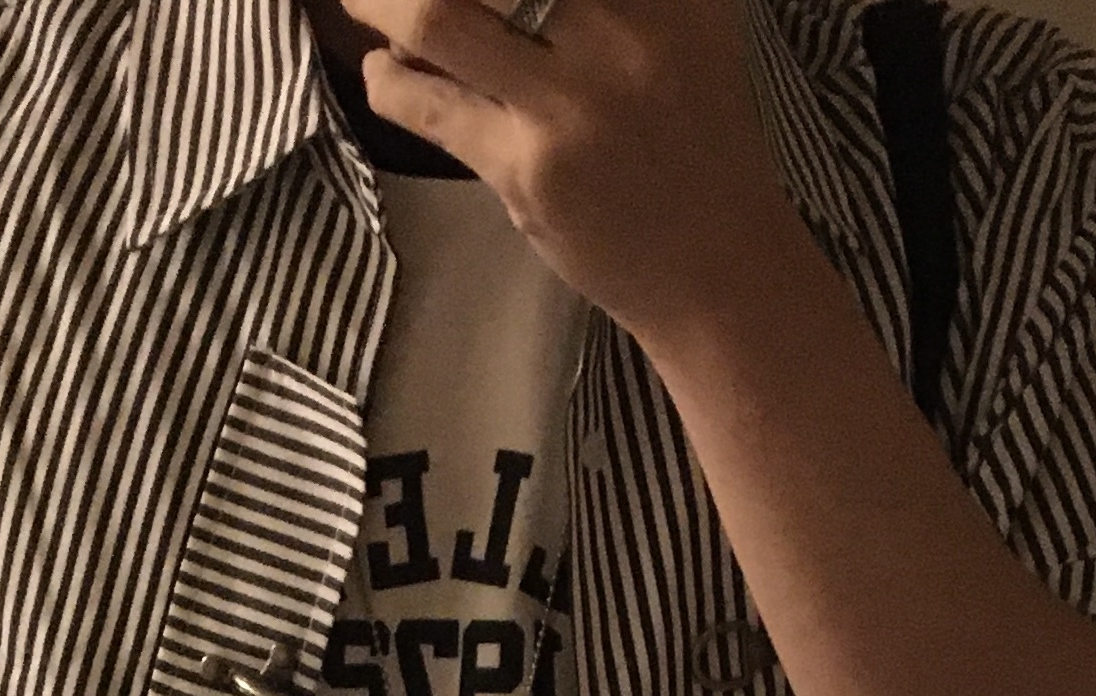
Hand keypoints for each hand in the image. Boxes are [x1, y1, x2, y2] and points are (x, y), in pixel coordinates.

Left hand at [344, 0, 796, 354]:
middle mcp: (622, 24)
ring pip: (439, 15)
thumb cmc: (690, 136)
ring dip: (380, 1)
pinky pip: (430, 107)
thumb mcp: (683, 23)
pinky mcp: (529, 170)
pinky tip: (383, 71)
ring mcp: (573, 100)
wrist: (715, 268)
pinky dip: (388, 80)